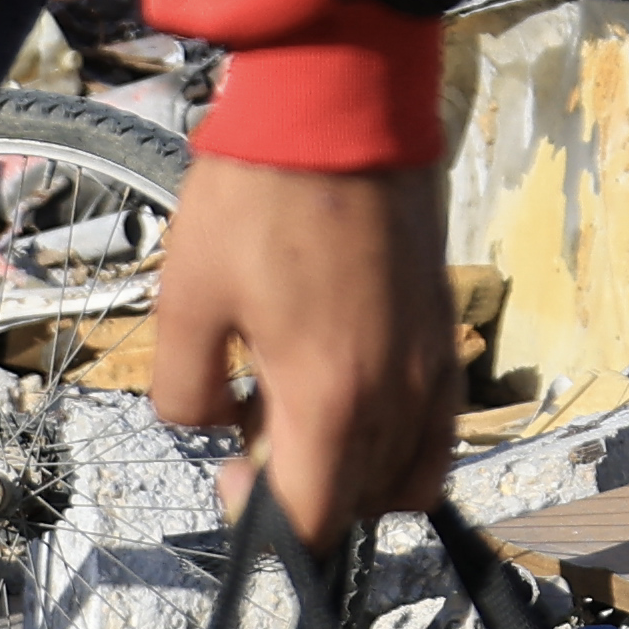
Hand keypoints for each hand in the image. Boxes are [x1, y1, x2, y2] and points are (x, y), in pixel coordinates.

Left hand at [147, 153, 451, 546]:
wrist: (341, 106)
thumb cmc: (260, 194)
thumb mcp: (185, 295)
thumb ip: (184, 390)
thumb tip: (216, 424)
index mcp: (330, 395)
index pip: (313, 520)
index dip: (263, 523)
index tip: (229, 473)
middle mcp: (396, 394)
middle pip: (359, 505)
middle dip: (301, 489)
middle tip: (252, 425)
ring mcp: (431, 364)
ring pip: (405, 476)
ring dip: (351, 473)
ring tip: (301, 412)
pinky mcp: (445, 331)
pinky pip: (439, 429)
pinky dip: (402, 445)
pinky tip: (355, 402)